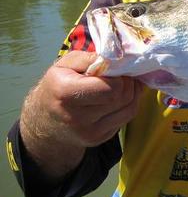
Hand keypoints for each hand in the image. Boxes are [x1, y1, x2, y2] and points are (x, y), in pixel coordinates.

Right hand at [20, 51, 142, 179]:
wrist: (44, 119)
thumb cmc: (58, 85)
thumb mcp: (66, 64)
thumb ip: (90, 58)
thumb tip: (117, 58)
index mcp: (65, 93)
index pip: (111, 88)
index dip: (120, 76)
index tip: (115, 69)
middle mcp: (76, 117)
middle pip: (122, 98)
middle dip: (128, 83)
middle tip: (122, 75)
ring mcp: (88, 132)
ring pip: (129, 108)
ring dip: (132, 93)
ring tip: (123, 84)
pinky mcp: (98, 139)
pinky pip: (126, 118)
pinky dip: (129, 105)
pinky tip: (119, 97)